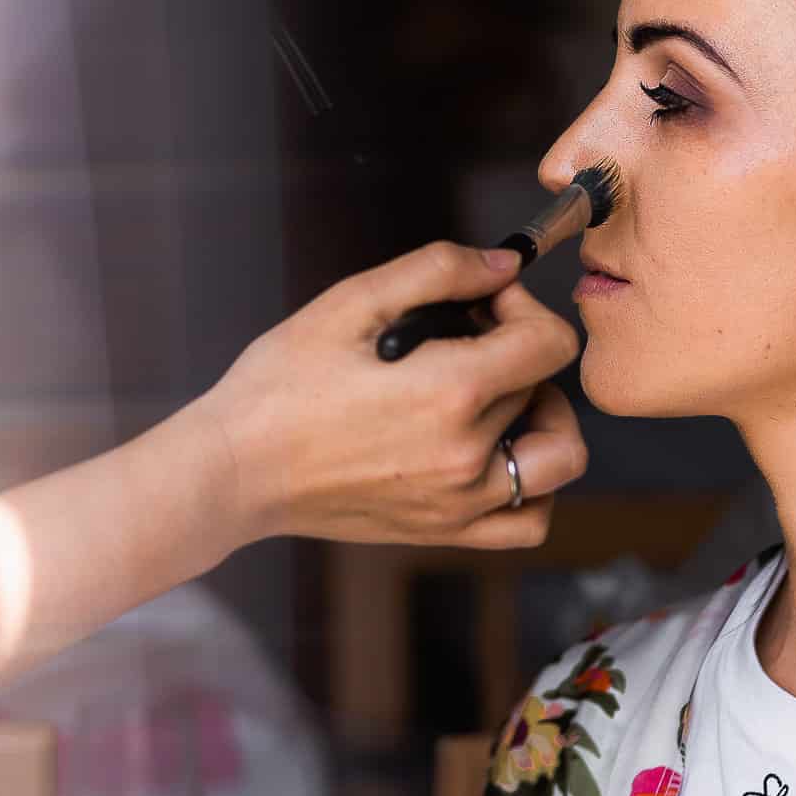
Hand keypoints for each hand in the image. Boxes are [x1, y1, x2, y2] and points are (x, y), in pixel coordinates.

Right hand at [194, 241, 587, 547]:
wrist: (237, 468)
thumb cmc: (281, 384)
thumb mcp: (351, 303)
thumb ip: (437, 271)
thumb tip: (504, 264)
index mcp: (452, 392)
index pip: (550, 342)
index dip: (526, 307)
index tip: (484, 304)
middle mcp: (468, 455)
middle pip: (544, 388)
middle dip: (515, 349)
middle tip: (463, 339)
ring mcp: (460, 503)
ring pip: (559, 458)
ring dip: (546, 419)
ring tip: (499, 399)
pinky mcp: (444, 532)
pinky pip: (530, 520)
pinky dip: (535, 486)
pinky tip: (498, 454)